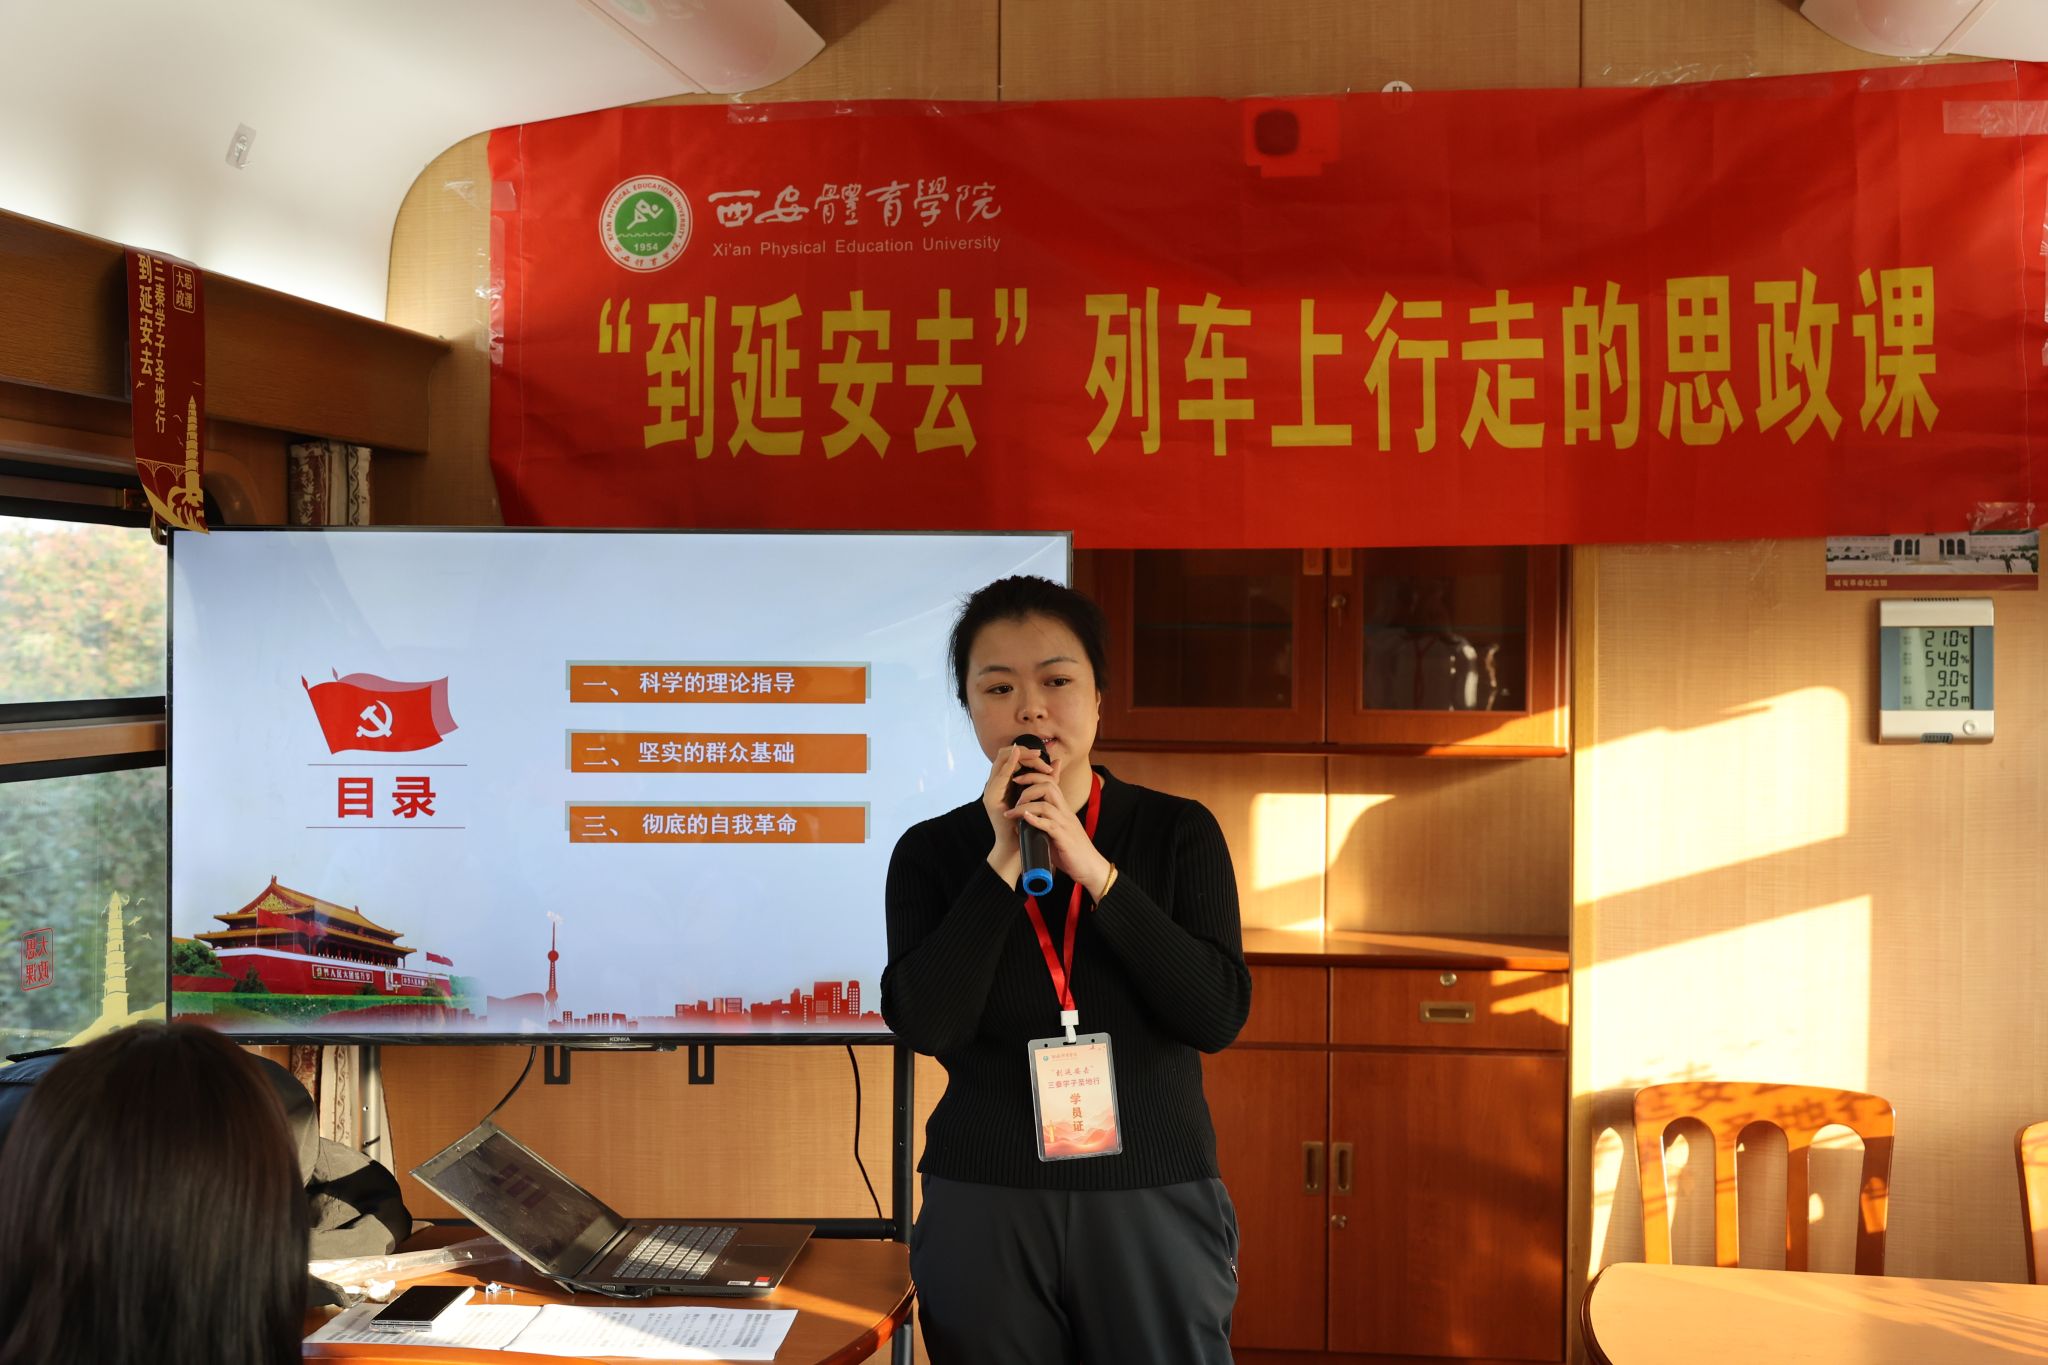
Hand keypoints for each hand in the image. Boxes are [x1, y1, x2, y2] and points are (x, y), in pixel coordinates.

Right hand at [981, 744, 1045, 883]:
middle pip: (1004, 754)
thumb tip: (1057, 762)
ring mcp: (991, 790)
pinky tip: (1017, 758)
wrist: (1018, 847)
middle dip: (1023, 750)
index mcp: (1007, 784)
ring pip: (1000, 760)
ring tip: (1034, 754)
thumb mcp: (1040, 796)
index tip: (1043, 754)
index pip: (1013, 757)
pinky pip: (998, 775)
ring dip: (1018, 755)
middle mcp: (996, 784)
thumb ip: (1047, 780)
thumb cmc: (1029, 825)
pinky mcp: (990, 797)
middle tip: (1040, 753)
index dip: (1026, 752)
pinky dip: (1008, 764)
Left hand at [1003, 755, 1113, 898]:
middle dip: (1029, 785)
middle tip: (1015, 795)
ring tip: (1012, 812)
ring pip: (1045, 805)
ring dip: (1025, 806)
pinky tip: (1024, 818)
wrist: (1091, 868)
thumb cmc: (1073, 852)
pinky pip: (1049, 825)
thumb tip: (1021, 824)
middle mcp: (1065, 813)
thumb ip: (1043, 825)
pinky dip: (1035, 820)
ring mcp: (1066, 824)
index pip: (1051, 783)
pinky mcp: (1064, 838)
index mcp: (1064, 810)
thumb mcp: (1057, 833)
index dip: (1033, 777)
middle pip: (1048, 786)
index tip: (1017, 779)